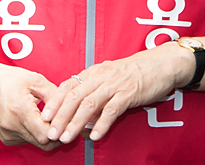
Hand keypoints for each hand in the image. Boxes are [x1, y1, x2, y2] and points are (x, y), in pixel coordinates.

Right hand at [0, 63, 61, 150]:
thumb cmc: (8, 79)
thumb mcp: (35, 80)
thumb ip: (54, 95)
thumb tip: (69, 108)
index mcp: (20, 110)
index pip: (45, 133)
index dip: (60, 130)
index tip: (67, 121)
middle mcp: (12, 125)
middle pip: (43, 142)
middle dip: (56, 134)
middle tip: (64, 121)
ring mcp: (7, 134)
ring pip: (35, 143)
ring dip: (45, 134)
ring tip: (49, 118)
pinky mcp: (6, 138)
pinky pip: (27, 140)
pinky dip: (35, 133)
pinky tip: (36, 119)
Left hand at [41, 42, 193, 143]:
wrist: (160, 65)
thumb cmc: (133, 73)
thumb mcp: (108, 77)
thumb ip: (93, 92)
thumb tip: (78, 113)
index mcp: (93, 72)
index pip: (68, 86)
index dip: (55, 102)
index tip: (44, 117)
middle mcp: (100, 76)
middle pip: (74, 97)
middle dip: (60, 117)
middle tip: (51, 133)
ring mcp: (114, 84)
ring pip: (89, 104)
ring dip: (76, 123)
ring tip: (67, 138)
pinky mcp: (129, 92)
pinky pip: (112, 110)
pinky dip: (102, 124)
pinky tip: (95, 136)